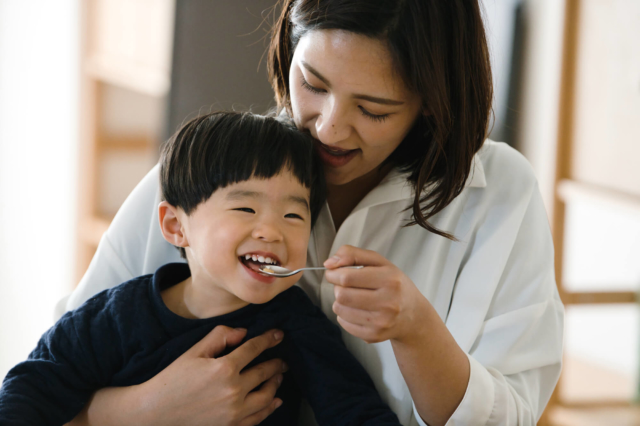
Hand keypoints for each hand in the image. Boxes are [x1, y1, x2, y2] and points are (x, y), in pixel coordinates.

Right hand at [76, 326, 287, 425]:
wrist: (155, 413)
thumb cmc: (173, 379)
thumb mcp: (194, 351)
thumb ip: (220, 336)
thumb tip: (244, 332)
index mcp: (224, 368)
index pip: (255, 348)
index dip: (269, 339)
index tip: (279, 335)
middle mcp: (234, 390)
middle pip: (265, 372)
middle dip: (276, 363)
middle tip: (283, 359)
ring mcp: (234, 412)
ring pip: (266, 396)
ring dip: (275, 384)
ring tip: (278, 377)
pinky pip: (258, 417)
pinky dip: (269, 408)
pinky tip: (274, 401)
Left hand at [324, 245, 427, 343]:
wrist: (413, 316)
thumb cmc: (394, 284)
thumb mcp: (380, 262)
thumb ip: (353, 254)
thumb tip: (329, 264)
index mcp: (390, 280)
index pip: (347, 277)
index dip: (333, 273)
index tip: (334, 272)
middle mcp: (388, 303)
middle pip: (341, 295)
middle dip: (337, 287)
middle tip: (345, 285)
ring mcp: (381, 322)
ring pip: (339, 309)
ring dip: (340, 301)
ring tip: (353, 297)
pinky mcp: (374, 335)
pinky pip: (343, 323)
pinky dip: (344, 315)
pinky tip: (357, 310)